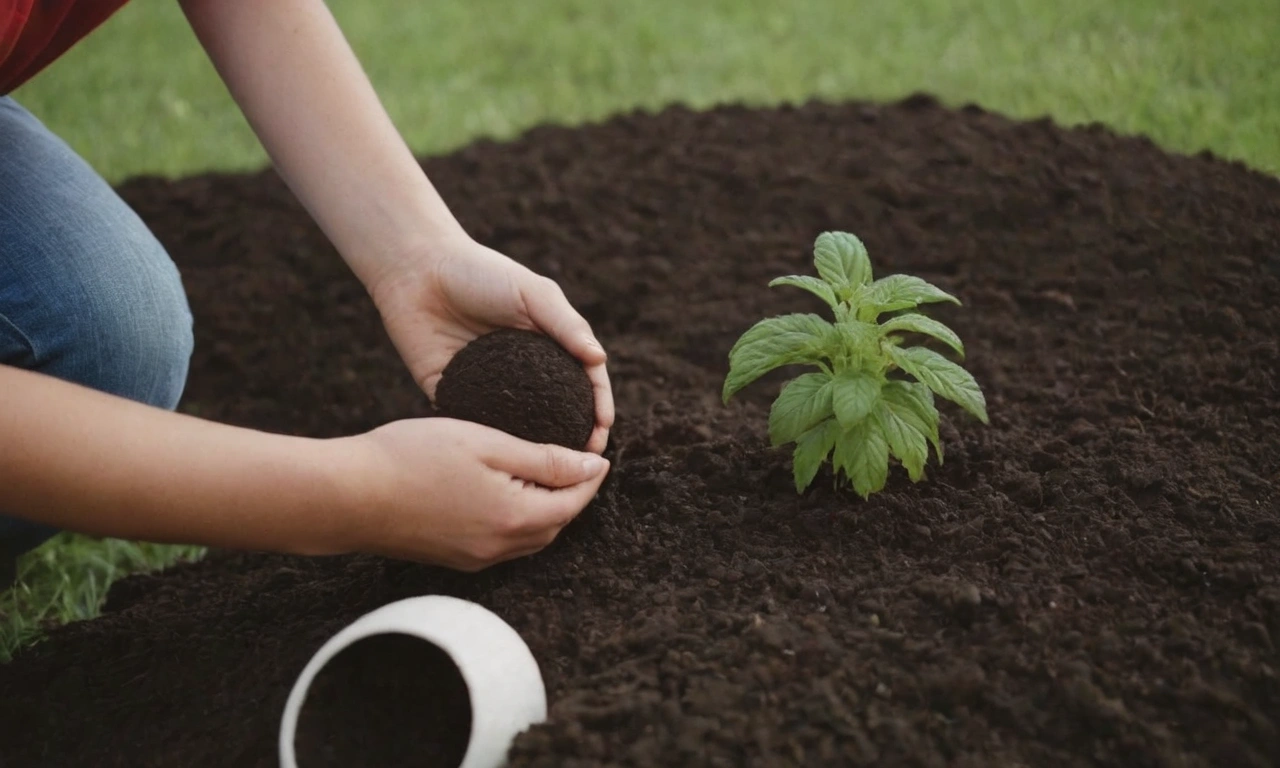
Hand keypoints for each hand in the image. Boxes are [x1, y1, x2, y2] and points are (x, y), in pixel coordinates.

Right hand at [342, 417, 609, 570]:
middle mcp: (500, 547)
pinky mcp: (453, 559)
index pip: (575, 502)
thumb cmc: (412, 457)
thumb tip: (593, 466)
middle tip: (576, 462)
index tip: (600, 453)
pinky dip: (517, 521)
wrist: (347, 495)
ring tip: (544, 476)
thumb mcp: (487, 443)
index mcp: (515, 518)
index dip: (591, 476)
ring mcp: (475, 559)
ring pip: (530, 538)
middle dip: (572, 496)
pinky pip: (503, 545)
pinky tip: (505, 496)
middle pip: (556, 524)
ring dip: (546, 511)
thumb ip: (545, 458)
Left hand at [371, 234, 613, 453]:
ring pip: (521, 424)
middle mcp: (523, 371)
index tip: (603, 429)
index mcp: (547, 345)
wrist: (416, 271)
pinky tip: (508, 457)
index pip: (583, 381)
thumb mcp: (532, 292)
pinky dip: (494, 440)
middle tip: (585, 459)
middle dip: (576, 436)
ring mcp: (489, 386)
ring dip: (538, 447)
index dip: (598, 405)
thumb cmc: (479, 272)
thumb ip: (566, 324)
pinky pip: (478, 424)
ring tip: (552, 467)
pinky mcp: (453, 394)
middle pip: (559, 411)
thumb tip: (599, 359)